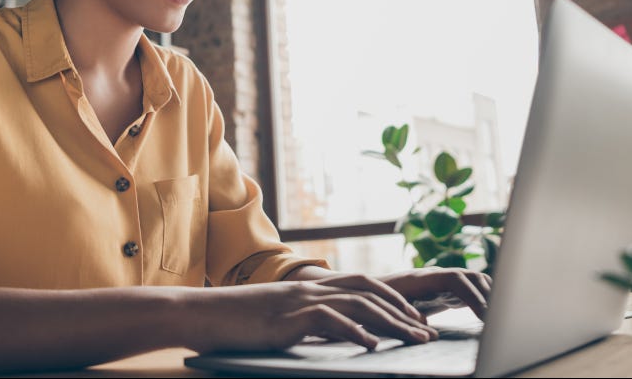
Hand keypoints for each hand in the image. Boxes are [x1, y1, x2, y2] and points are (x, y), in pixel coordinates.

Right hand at [187, 275, 438, 352]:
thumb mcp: (279, 318)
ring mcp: (301, 301)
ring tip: (414, 341)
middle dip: (404, 313)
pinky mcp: (289, 318)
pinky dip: (355, 332)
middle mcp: (311, 288)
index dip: (393, 298)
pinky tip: (372, 346)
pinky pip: (330, 322)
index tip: (416, 318)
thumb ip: (306, 321)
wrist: (204, 313)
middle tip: (428, 333)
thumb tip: (331, 335)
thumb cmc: (237, 320)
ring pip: (359, 306)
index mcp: (311, 287)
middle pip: (370, 294)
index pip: (364, 284)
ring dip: (392, 324)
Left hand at [380, 267, 491, 317]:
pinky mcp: (444, 291)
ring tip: (499, 317)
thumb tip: (422, 323)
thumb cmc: (373, 304)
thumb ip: (404, 316)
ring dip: (489, 295)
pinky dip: (484, 298)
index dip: (472, 295)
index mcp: (421, 279)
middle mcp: (434, 276)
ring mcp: (441, 282)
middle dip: (488, 295)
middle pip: (470, 276)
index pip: (455, 278)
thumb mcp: (386, 311)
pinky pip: (470, 289)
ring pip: (473, 280)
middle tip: (499, 319)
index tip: (485, 315)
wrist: (366, 294)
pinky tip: (490, 315)